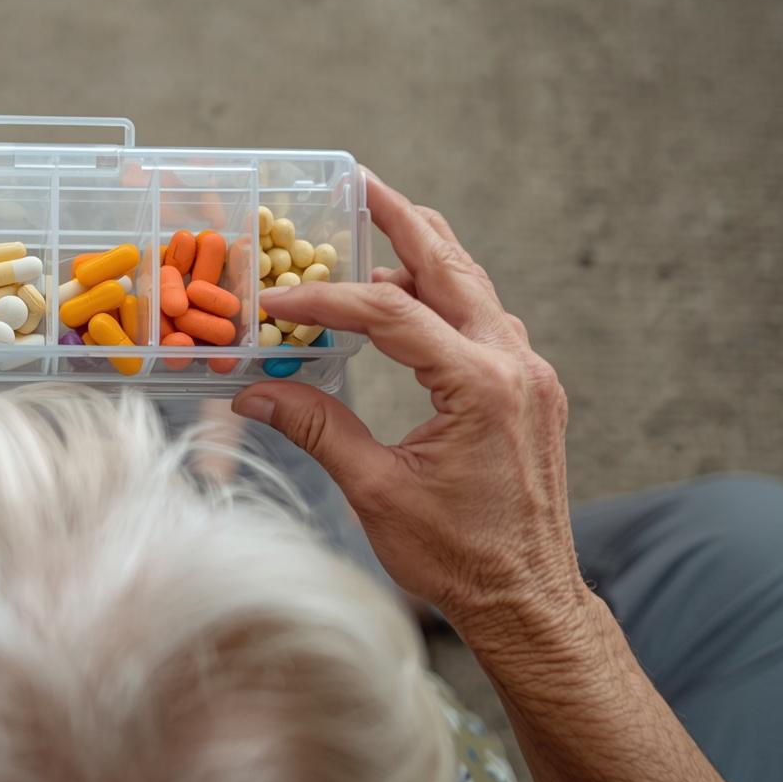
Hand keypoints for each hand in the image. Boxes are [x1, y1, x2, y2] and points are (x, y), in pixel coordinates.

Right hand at [233, 169, 581, 640]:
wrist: (528, 598)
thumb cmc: (457, 557)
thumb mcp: (377, 491)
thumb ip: (317, 429)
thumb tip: (254, 392)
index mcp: (480, 386)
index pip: (391, 315)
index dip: (325, 299)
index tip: (274, 300)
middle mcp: (515, 365)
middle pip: (451, 268)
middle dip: (402, 222)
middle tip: (361, 182)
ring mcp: (529, 376)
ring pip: (474, 289)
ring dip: (426, 254)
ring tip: (382, 221)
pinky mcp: (528, 393)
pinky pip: (484, 322)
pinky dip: (444, 298)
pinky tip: (409, 299)